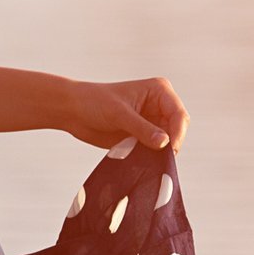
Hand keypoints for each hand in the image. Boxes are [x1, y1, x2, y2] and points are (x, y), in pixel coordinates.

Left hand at [61, 76, 189, 153]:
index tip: (170, 149)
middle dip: (171, 144)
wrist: (74, 111)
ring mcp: (152, 122)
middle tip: (161, 160)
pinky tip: (143, 163)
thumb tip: (164, 143)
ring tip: (149, 162)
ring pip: (168, 142)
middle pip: (177, 130)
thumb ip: (143, 129)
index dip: (178, 132)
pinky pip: (155, 151)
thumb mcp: (120, 114)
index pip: (178, 114)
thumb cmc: (95, 102)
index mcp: (159, 91)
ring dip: (160, 153)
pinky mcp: (144, 137)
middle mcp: (160, 106)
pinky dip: (151, 158)